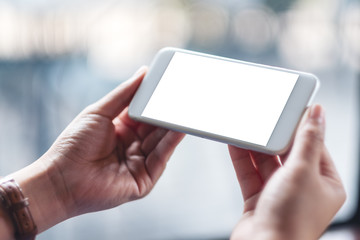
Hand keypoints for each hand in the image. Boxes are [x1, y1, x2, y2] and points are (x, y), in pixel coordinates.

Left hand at [8, 67, 183, 233]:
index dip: (156, 100)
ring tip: (185, 109)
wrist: (60, 179)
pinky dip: (171, 143)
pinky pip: (161, 158)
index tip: (169, 85)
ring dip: (173, 126)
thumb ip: (124, 93)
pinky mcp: (144, 180)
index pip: (145, 113)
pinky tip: (179, 128)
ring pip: (162, 142)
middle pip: (156, 127)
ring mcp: (139, 163)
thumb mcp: (99, 111)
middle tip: (182, 96)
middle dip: (167, 112)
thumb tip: (143, 72)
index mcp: (121, 130)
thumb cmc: (74, 144)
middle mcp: (132, 146)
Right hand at [228, 105, 345, 239]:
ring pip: (265, 163)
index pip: (314, 147)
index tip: (290, 110)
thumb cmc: (291, 219)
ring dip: (255, 147)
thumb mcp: (303, 170)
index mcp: (325, 183)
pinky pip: (250, 174)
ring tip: (246, 128)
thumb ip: (308, 139)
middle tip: (264, 118)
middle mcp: (303, 189)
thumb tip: (317, 113)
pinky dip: (242, 159)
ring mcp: (279, 194)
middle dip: (274, 137)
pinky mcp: (258, 200)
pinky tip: (235, 144)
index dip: (302, 128)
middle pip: (287, 154)